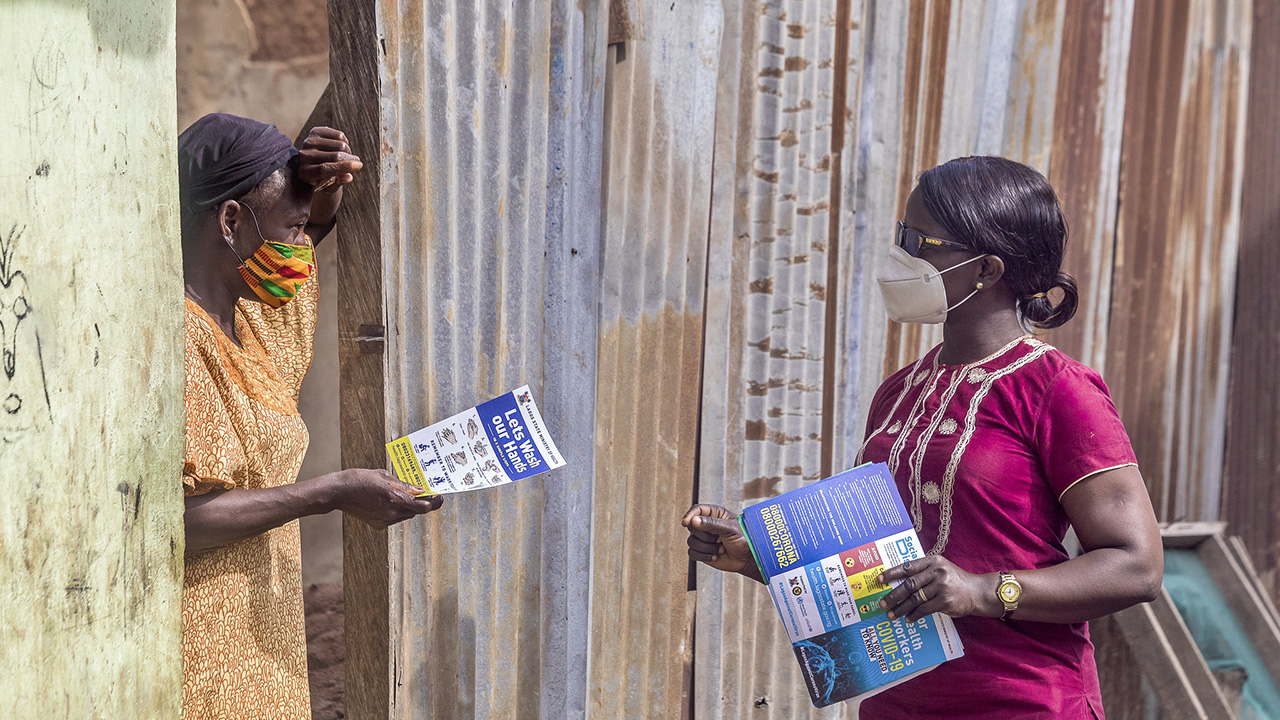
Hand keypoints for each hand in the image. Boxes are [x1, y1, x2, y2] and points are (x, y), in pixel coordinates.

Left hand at [297, 126, 361, 191]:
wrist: (313, 164)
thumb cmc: (323, 179)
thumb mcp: (331, 185)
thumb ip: (339, 182)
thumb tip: (348, 177)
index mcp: (305, 173)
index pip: (325, 168)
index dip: (343, 167)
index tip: (358, 165)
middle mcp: (304, 156)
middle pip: (335, 156)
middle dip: (350, 160)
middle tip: (356, 163)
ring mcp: (308, 142)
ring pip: (339, 144)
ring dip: (348, 151)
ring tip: (346, 156)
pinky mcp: (315, 132)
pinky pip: (339, 135)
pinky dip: (345, 141)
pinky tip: (341, 147)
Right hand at [328, 468, 442, 528]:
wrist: (338, 492)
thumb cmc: (360, 478)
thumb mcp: (384, 476)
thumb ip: (404, 485)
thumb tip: (420, 490)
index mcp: (394, 497)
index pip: (424, 506)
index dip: (434, 502)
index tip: (439, 497)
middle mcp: (392, 512)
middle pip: (416, 510)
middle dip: (420, 502)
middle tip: (421, 492)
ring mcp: (385, 520)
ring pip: (406, 515)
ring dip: (408, 506)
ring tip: (397, 494)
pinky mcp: (378, 525)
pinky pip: (395, 519)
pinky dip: (396, 511)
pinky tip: (386, 501)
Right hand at [682, 504, 760, 581]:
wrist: (747, 558)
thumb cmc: (743, 539)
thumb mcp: (729, 528)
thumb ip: (712, 523)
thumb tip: (693, 520)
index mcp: (714, 514)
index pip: (696, 510)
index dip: (689, 515)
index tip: (686, 523)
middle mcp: (706, 525)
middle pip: (692, 527)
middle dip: (705, 536)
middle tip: (719, 539)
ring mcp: (703, 538)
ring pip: (691, 542)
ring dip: (707, 548)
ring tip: (721, 548)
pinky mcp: (701, 551)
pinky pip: (692, 553)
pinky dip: (704, 556)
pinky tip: (715, 556)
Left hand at [877, 555, 999, 621]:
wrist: (977, 591)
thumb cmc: (954, 580)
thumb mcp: (941, 568)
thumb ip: (923, 571)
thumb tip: (898, 581)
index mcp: (932, 561)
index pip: (907, 567)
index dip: (892, 573)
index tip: (879, 579)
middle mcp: (936, 572)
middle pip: (909, 585)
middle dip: (893, 595)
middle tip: (882, 603)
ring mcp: (941, 586)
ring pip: (915, 599)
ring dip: (901, 608)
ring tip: (891, 614)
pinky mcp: (945, 601)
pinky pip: (925, 609)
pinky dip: (914, 615)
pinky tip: (908, 619)